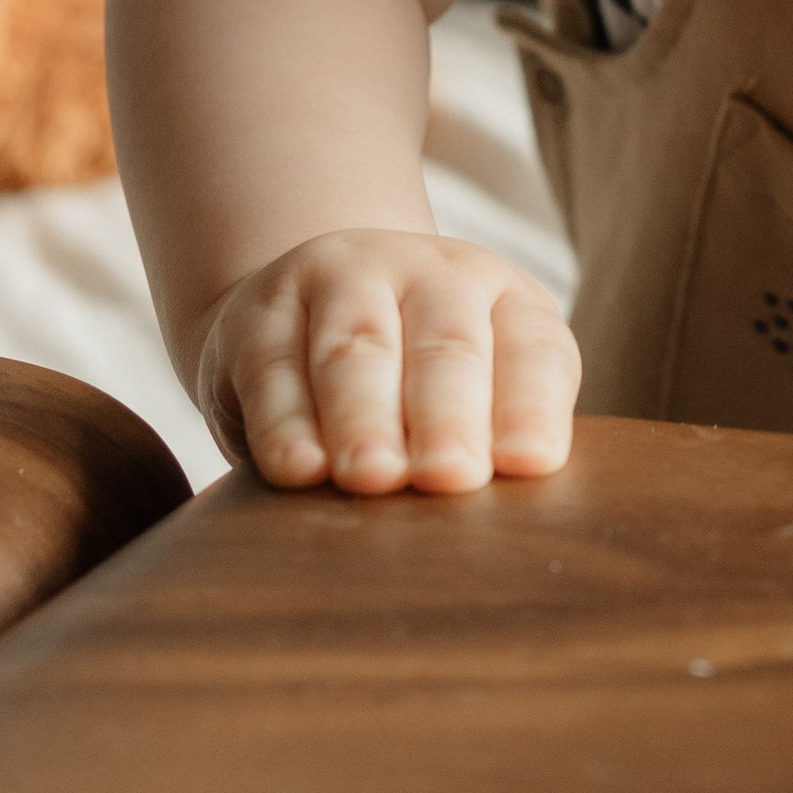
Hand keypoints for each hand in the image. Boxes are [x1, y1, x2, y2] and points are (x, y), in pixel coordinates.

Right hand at [192, 229, 578, 496]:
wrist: (302, 315)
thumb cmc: (410, 384)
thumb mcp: (471, 393)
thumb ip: (494, 443)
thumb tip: (512, 517)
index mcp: (501, 297)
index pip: (532, 347)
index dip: (531, 406)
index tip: (530, 463)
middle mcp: (428, 275)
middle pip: (446, 344)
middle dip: (449, 415)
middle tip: (451, 476)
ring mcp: (341, 279)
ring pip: (357, 349)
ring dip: (365, 417)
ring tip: (374, 478)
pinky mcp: (261, 312)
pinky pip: (274, 367)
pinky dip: (285, 423)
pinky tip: (299, 469)